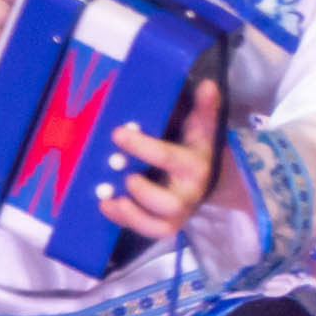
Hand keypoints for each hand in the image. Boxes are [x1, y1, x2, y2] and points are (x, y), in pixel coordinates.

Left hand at [99, 80, 221, 239]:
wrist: (206, 180)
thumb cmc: (194, 148)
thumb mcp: (201, 127)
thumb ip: (205, 107)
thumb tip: (208, 83)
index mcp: (196, 166)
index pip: (171, 159)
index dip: (143, 148)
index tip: (117, 134)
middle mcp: (189, 193)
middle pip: (169, 202)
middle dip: (142, 192)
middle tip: (122, 175)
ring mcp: (178, 213)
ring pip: (159, 224)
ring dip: (132, 213)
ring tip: (110, 197)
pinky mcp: (165, 225)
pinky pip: (148, 232)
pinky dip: (126, 222)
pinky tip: (107, 205)